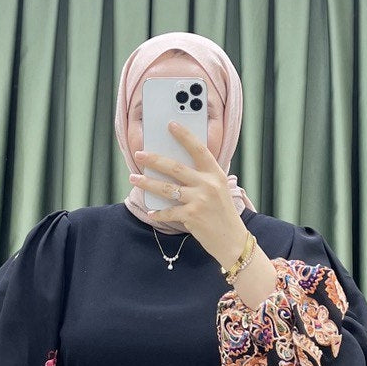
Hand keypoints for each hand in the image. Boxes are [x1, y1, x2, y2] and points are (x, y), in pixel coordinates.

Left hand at [129, 121, 248, 267]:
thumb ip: (202, 178)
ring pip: (166, 188)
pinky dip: (158, 213)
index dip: (184, 136)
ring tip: (134, 178)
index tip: (171, 125)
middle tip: (139, 154)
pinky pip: (168, 211)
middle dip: (154, 160)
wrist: (232, 240)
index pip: (199, 149)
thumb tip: (174, 167)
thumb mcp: (219, 190)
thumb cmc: (223, 214)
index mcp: (216, 174)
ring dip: (147, 183)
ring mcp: (199, 200)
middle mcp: (208, 185)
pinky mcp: (192, 216)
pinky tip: (151, 212)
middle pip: (175, 167)